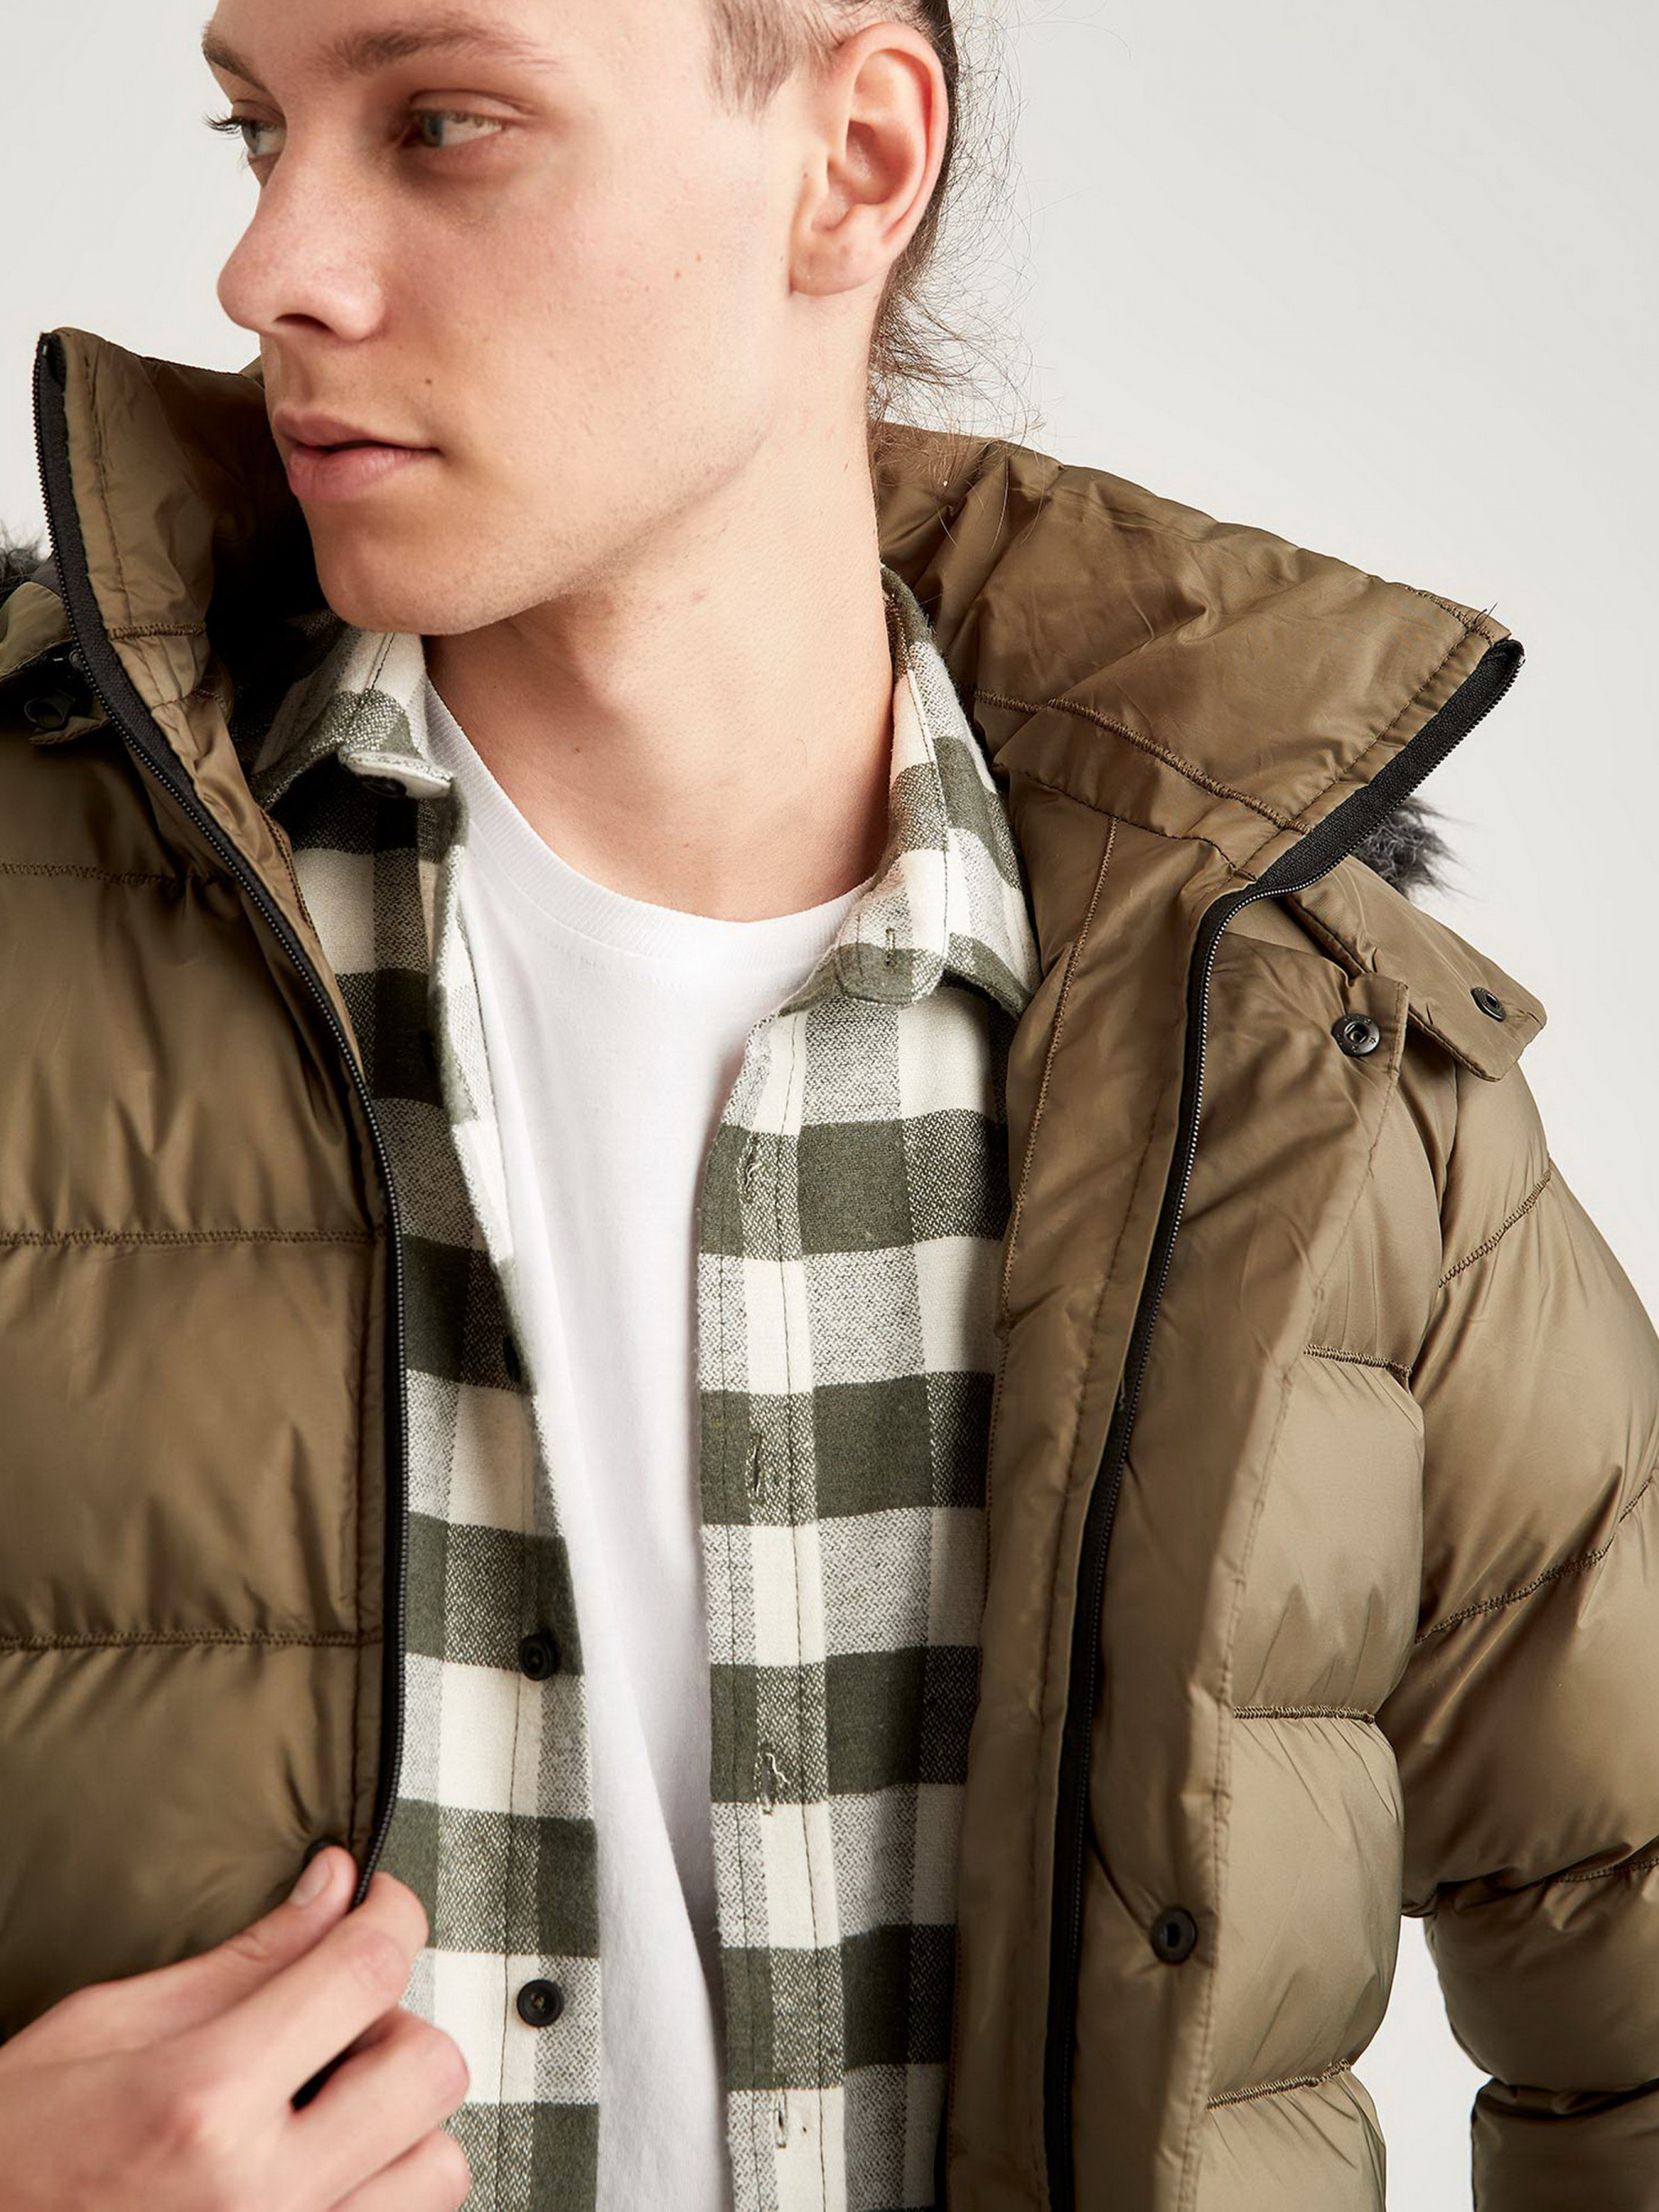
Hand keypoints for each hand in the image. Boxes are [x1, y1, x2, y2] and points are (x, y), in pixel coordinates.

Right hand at [0, 1845, 470, 2208]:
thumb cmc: (16, 2151)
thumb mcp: (105, 2029)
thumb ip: (241, 1961)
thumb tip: (335, 1888)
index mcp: (203, 2099)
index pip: (364, 1973)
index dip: (391, 1913)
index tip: (380, 1902)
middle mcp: (258, 2191)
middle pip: (429, 2069)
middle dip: (396, 2022)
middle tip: (340, 2020)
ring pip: (438, 2166)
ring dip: (402, 2121)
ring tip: (329, 2109)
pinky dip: (380, 2191)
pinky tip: (320, 2168)